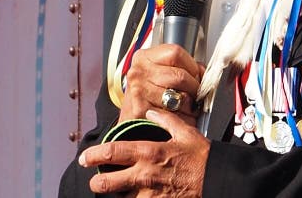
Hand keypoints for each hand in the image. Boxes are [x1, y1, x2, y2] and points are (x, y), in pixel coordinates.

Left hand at [80, 109, 209, 196]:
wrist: (216, 179)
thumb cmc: (201, 156)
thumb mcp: (186, 132)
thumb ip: (166, 119)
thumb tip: (151, 111)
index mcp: (150, 152)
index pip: (114, 152)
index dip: (95, 154)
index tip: (85, 156)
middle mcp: (145, 174)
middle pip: (108, 182)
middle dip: (97, 182)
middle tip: (94, 180)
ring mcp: (149, 194)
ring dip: (115, 195)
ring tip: (113, 191)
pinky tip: (131, 197)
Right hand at [119, 44, 204, 126]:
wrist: (128, 127)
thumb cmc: (146, 98)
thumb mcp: (159, 74)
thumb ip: (180, 66)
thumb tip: (203, 71)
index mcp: (143, 57)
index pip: (176, 53)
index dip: (192, 65)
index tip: (196, 74)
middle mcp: (138, 72)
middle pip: (180, 75)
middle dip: (194, 87)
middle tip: (196, 94)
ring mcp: (138, 91)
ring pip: (179, 96)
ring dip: (191, 105)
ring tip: (189, 107)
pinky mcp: (141, 111)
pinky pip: (174, 114)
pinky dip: (183, 118)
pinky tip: (180, 117)